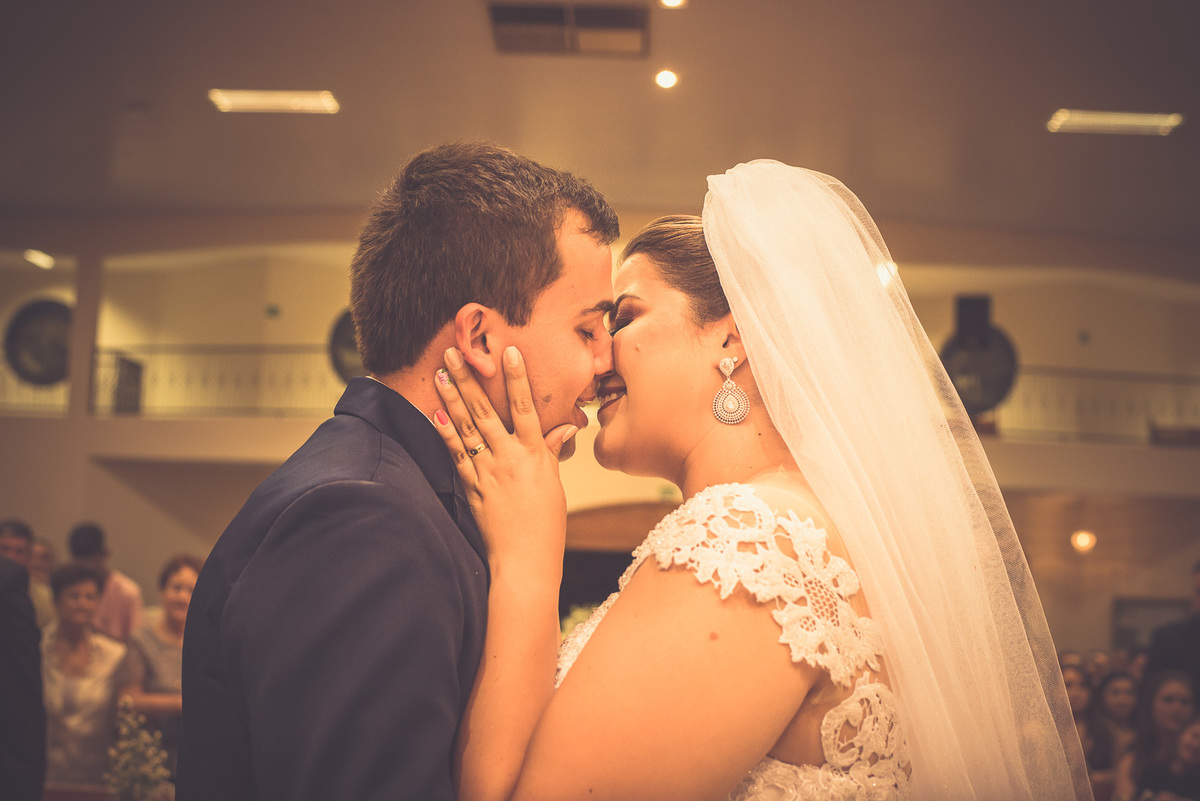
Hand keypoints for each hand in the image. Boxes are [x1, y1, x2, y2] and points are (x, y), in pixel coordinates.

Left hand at [433, 346, 575, 577]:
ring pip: (466, 427)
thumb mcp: (554, 483)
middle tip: (454, 352)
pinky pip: (456, 455)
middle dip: (469, 379)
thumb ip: (551, 451)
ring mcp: (488, 471)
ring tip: (440, 374)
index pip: (527, 406)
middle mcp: (509, 458)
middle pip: (486, 410)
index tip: (509, 351)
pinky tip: (435, 414)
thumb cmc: (546, 524)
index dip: (517, 377)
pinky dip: (445, 434)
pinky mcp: (472, 487)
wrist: (526, 560)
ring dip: (452, 398)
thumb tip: (563, 426)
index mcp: (535, 454)